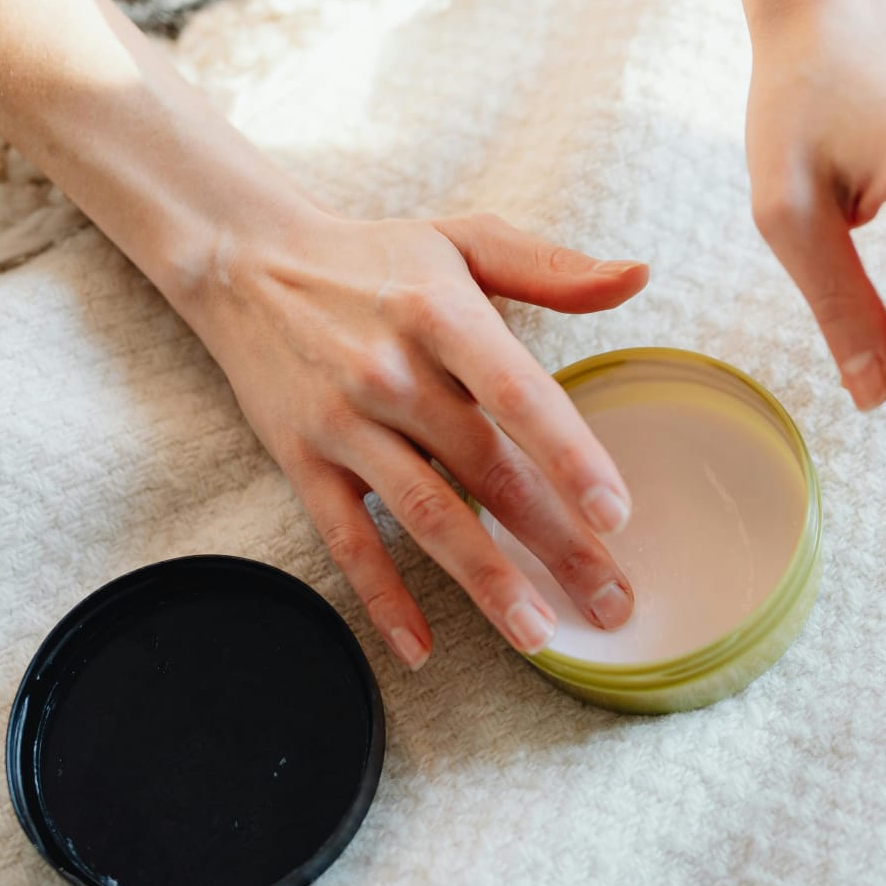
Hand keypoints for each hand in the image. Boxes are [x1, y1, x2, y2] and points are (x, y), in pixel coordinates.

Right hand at [185, 210, 649, 669]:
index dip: (567, 455)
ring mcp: (344, 421)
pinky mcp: (301, 460)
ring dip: (484, 581)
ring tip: (536, 633)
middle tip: (610, 602)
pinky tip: (421, 646)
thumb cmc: (377, 258)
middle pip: (485, 471)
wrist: (247, 263)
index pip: (516, 393)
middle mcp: (392, 372)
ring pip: (424, 514)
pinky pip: (345, 539)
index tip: (616, 514)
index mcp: (442, 313)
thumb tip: (638, 276)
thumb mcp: (465, 239)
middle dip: (553, 544)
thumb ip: (553, 267)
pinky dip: (382, 596)